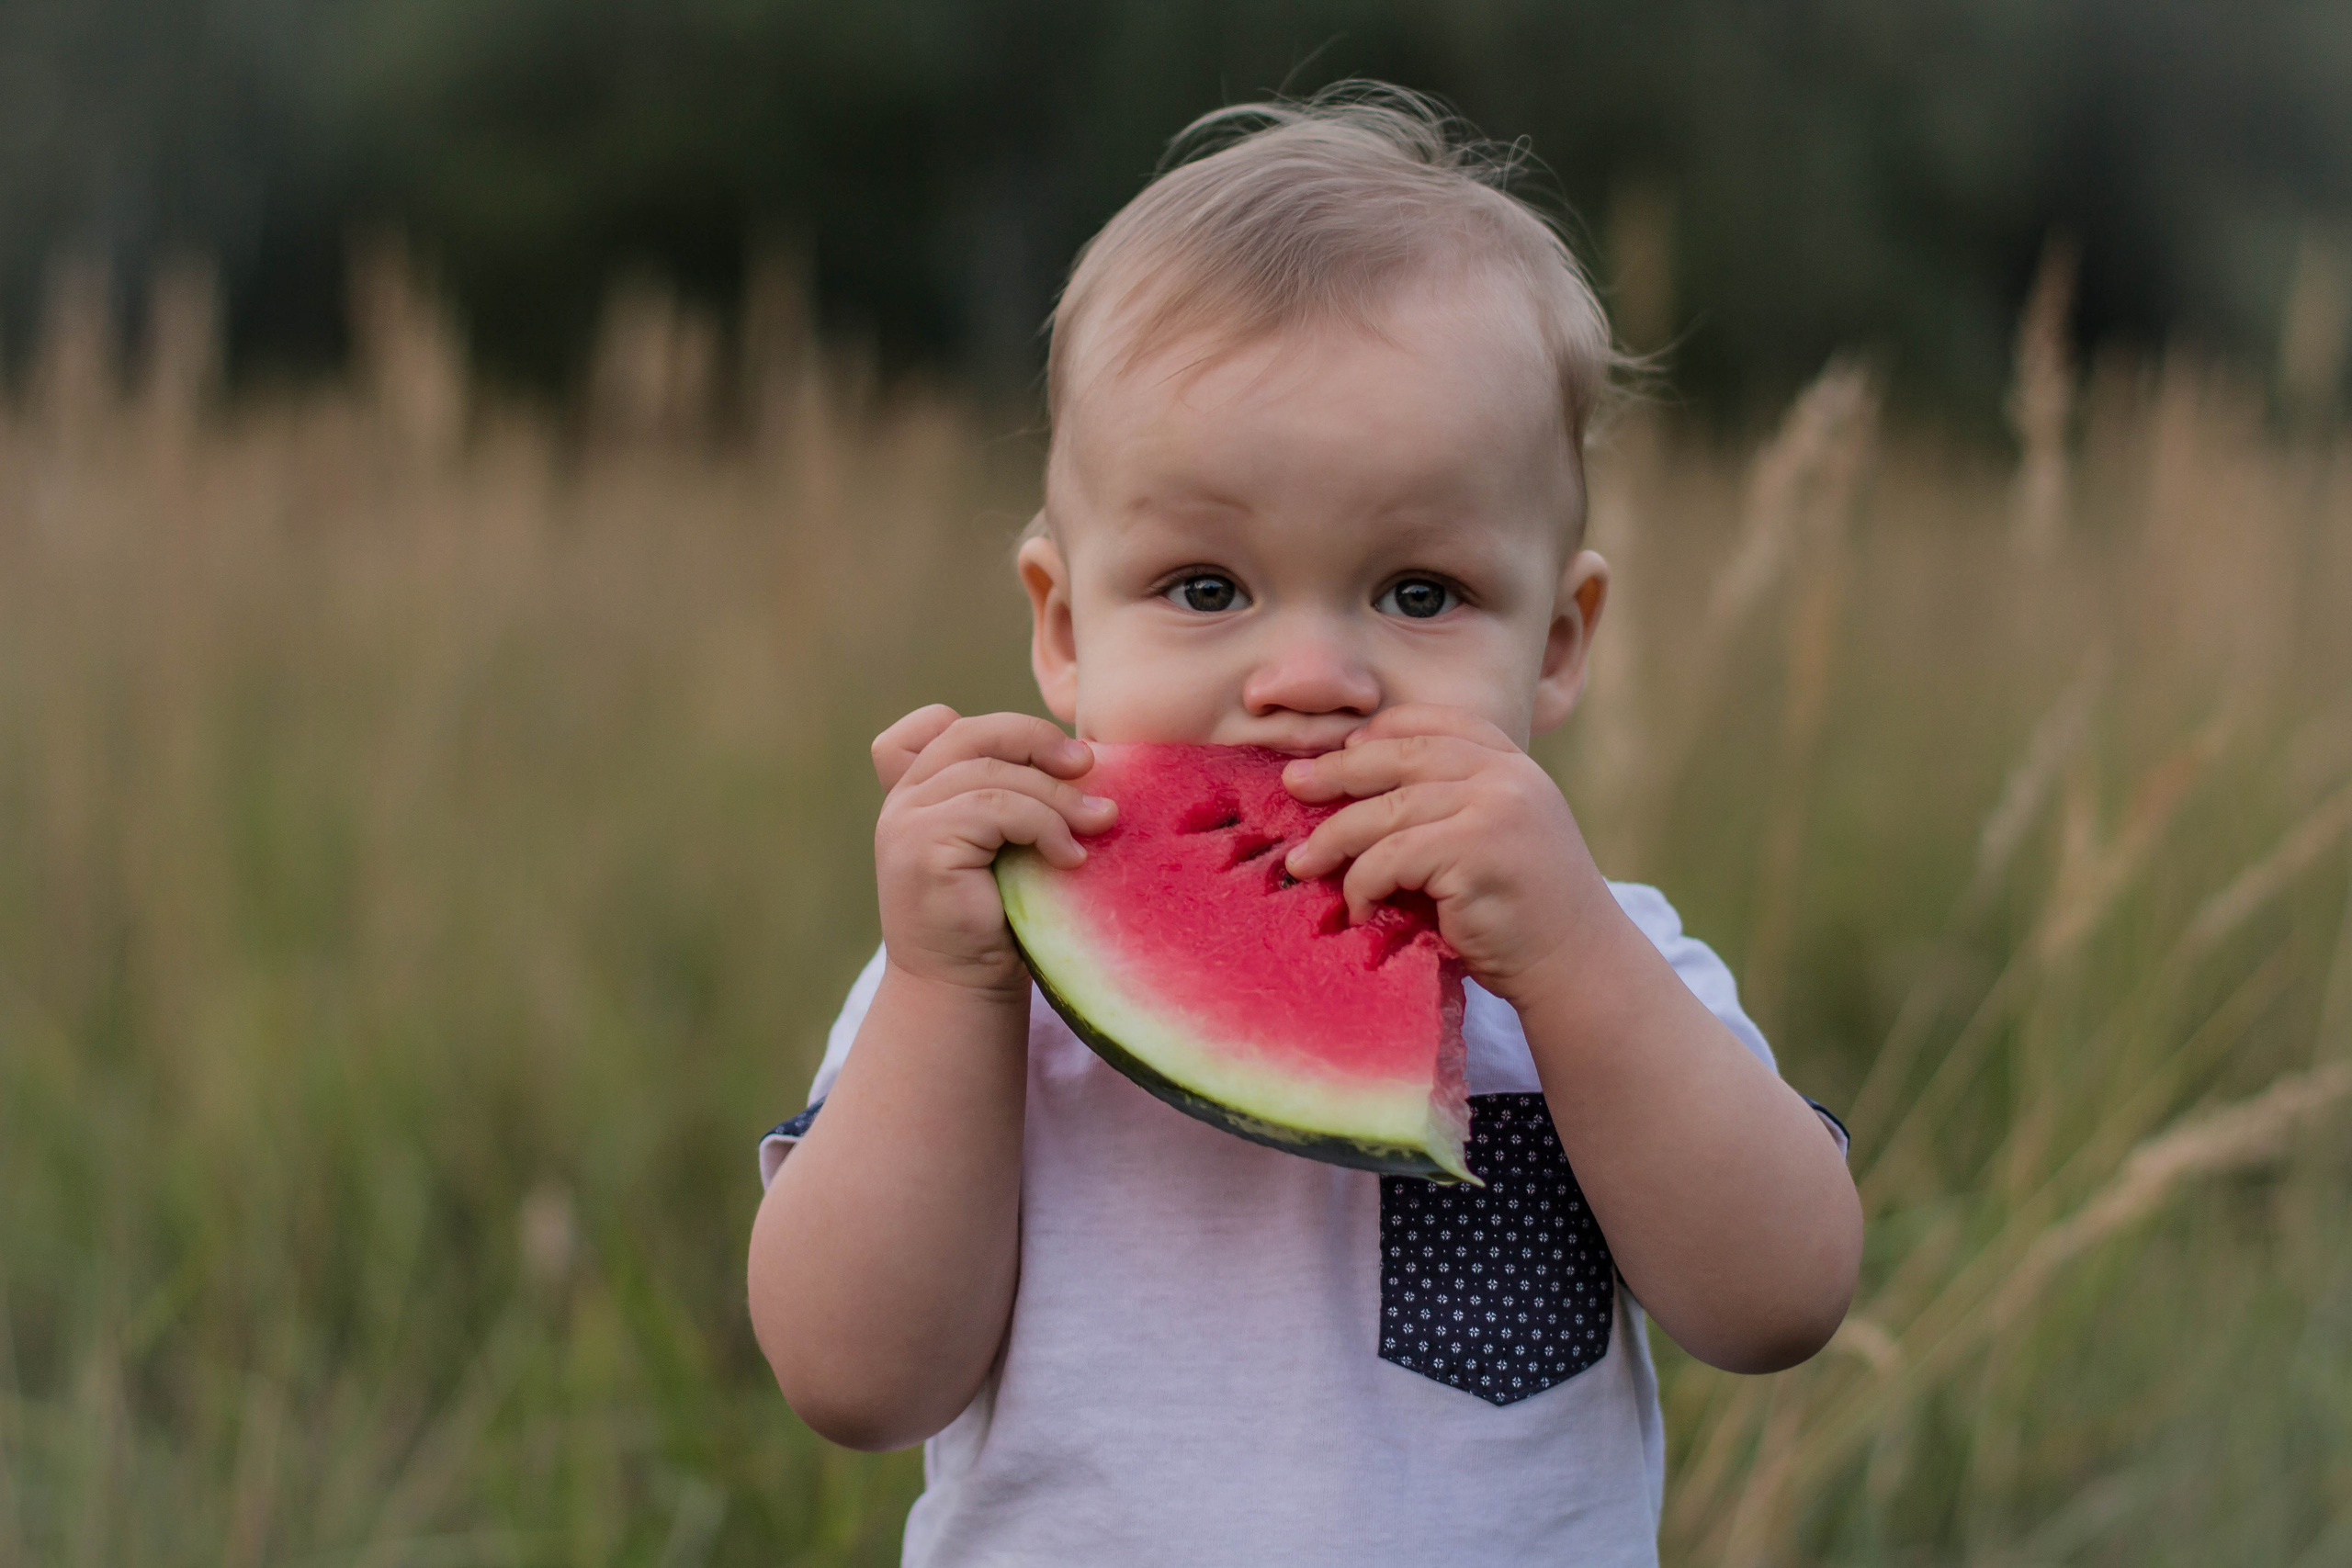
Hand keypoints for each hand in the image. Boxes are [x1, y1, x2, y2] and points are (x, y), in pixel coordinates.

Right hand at [871, 706, 1116, 999]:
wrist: (961, 991)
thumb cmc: (995, 921)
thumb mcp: (1005, 845)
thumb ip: (1016, 798)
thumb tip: (1085, 757)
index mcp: (916, 793)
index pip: (936, 723)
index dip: (1001, 727)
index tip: (1060, 759)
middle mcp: (902, 800)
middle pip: (971, 735)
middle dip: (1037, 742)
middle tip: (1089, 766)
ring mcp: (904, 821)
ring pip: (991, 774)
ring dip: (1055, 796)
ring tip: (1098, 823)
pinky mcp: (920, 847)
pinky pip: (994, 808)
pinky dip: (1043, 825)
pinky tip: (1070, 857)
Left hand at [1279, 705, 1613, 1004]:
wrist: (1576, 967)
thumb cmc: (1525, 914)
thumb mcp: (1496, 838)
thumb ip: (1451, 804)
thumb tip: (1354, 792)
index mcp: (1514, 765)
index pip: (1440, 723)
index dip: (1384, 730)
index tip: (1344, 747)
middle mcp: (1507, 776)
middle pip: (1402, 756)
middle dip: (1339, 771)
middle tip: (1293, 785)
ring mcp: (1494, 809)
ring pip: (1387, 811)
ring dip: (1335, 839)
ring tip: (1302, 862)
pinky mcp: (1474, 851)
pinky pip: (1390, 858)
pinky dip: (1362, 884)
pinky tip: (1358, 910)